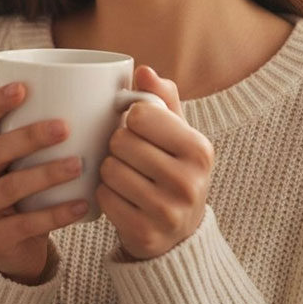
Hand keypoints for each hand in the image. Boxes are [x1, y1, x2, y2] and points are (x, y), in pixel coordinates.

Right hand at [0, 83, 89, 283]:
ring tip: (77, 165)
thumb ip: (45, 140)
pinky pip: (25, 224)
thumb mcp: (24, 166)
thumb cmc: (27, 197)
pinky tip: (81, 206)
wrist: (10, 253)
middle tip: (64, 127)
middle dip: (29, 136)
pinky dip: (55, 215)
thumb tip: (101, 101)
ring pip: (10, 187)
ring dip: (45, 174)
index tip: (23, 87)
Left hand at [96, 66, 214, 259]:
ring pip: (109, 169)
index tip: (139, 131)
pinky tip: (122, 199)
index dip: (129, 120)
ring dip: (109, 171)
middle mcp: (189, 181)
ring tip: (127, 178)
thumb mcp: (176, 133)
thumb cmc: (171, 169)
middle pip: (120, 141)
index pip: (139, 114)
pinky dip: (105, 195)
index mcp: (199, 149)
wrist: (178, 231)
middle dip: (117, 146)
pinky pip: (103, 197)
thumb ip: (162, 98)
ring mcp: (169, 211)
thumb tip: (143, 71)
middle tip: (131, 158)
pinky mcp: (146, 233)